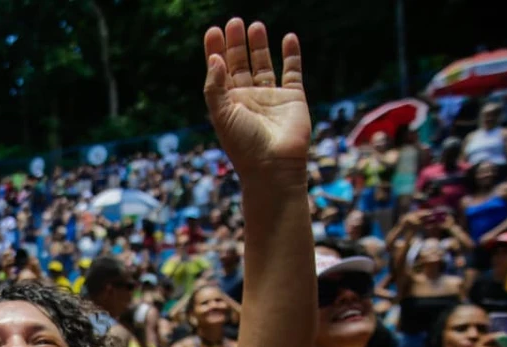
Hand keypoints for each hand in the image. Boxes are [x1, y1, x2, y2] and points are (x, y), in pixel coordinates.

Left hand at [202, 19, 309, 178]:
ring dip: (259, 45)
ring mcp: (271, 97)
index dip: (216, 51)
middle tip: (234, 21)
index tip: (213, 31)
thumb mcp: (221, 114)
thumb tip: (214, 58)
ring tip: (254, 25)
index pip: (219, 71)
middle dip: (236, 43)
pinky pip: (292, 71)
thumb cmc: (243, 145)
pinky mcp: (293, 98)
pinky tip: (287, 38)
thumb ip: (215, 86)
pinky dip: (291, 55)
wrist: (273, 166)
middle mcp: (248, 98)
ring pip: (264, 65)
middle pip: (240, 64)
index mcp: (228, 103)